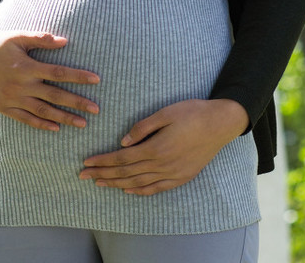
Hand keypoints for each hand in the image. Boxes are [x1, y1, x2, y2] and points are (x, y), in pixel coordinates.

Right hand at [0, 29, 100, 131]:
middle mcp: (21, 85)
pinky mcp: (5, 107)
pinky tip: (56, 128)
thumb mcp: (17, 37)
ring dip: (64, 118)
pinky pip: (25, 119)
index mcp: (27, 66)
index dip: (78, 76)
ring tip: (82, 123)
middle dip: (77, 103)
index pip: (58, 73)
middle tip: (96, 110)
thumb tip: (65, 41)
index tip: (96, 80)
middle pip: (55, 96)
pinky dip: (41, 125)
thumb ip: (41, 39)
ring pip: (43, 111)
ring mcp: (13, 98)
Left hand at [79, 99, 248, 194]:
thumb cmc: (192, 113)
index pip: (121, 159)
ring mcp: (173, 174)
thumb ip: (142, 128)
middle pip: (126, 174)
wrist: (220, 124)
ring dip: (117, 185)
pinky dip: (140, 191)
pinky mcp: (182, 177)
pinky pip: (157, 189)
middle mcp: (163, 165)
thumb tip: (122, 142)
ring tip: (100, 184)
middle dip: (103, 175)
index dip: (102, 162)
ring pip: (139, 184)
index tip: (87, 163)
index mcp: (156, 148)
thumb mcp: (165, 113)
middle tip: (84, 176)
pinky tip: (128, 191)